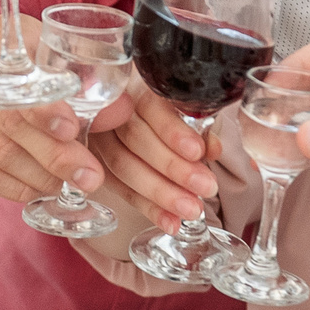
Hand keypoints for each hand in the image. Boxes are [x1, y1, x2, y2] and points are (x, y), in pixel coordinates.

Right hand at [0, 20, 105, 201]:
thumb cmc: (30, 67)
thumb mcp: (59, 63)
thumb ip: (89, 86)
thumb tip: (120, 112)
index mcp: (3, 38)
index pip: (22, 73)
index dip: (45, 105)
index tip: (73, 129)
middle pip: (11, 119)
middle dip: (55, 153)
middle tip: (89, 176)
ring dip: (41, 175)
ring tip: (70, 185)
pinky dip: (16, 187)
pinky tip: (40, 189)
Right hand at [86, 87, 221, 227]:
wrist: (133, 110)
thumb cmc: (165, 107)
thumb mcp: (183, 107)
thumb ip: (198, 125)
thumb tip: (212, 148)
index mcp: (134, 87)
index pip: (150, 107)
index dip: (172, 131)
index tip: (198, 151)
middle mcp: (111, 110)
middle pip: (135, 139)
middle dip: (173, 167)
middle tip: (205, 186)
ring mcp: (99, 137)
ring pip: (123, 166)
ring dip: (160, 192)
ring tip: (192, 209)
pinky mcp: (97, 163)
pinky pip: (119, 188)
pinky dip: (147, 208)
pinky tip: (170, 222)